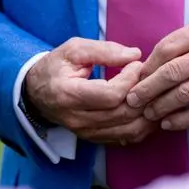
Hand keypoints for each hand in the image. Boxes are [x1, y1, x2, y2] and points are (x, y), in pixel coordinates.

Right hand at [24, 38, 156, 144]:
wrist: (36, 92)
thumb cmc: (55, 66)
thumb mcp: (74, 49)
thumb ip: (104, 50)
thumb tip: (135, 55)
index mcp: (69, 94)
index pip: (110, 94)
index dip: (130, 79)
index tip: (136, 64)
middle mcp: (78, 119)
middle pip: (122, 113)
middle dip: (142, 94)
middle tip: (149, 76)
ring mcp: (86, 132)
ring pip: (129, 130)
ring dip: (147, 112)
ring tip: (152, 92)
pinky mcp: (94, 138)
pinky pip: (126, 138)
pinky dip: (142, 125)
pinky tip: (147, 109)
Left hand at [126, 16, 188, 130]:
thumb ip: (182, 41)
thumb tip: (148, 64)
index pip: (168, 47)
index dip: (149, 64)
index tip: (136, 77)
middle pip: (173, 72)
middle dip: (148, 88)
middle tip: (132, 99)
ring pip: (185, 94)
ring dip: (161, 106)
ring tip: (147, 112)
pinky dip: (182, 119)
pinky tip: (168, 122)